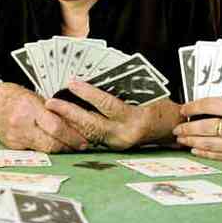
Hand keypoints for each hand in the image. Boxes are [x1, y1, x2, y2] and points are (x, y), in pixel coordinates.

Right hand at [0, 83, 87, 152]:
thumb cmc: (10, 96)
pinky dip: (46, 148)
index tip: (84, 140)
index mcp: (29, 108)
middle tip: (82, 145)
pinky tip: (53, 145)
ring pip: (45, 150)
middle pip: (52, 144)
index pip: (56, 127)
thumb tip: (73, 120)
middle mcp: (22, 125)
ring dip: (60, 149)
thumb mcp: (32, 95)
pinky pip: (35, 150)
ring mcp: (16, 139)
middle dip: (69, 146)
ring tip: (70, 145)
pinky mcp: (14, 147)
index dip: (73, 136)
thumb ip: (51, 109)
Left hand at [44, 80, 181, 149]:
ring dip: (68, 122)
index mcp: (135, 119)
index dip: (89, 93)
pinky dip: (76, 128)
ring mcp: (117, 144)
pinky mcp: (112, 148)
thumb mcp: (144, 92)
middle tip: (50, 102)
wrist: (170, 128)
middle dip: (69, 113)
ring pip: (87, 133)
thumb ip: (122, 87)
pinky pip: (91, 137)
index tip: (72, 83)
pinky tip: (62, 120)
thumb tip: (94, 74)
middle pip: (91, 124)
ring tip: (51, 110)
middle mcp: (125, 135)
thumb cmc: (158, 104)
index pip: (107, 105)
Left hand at [173, 98, 221, 164]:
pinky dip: (207, 153)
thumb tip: (214, 112)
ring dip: (192, 141)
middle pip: (205, 126)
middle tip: (176, 128)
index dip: (193, 107)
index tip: (183, 109)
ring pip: (210, 143)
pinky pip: (221, 156)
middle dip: (187, 128)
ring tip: (182, 140)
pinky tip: (198, 150)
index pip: (210, 105)